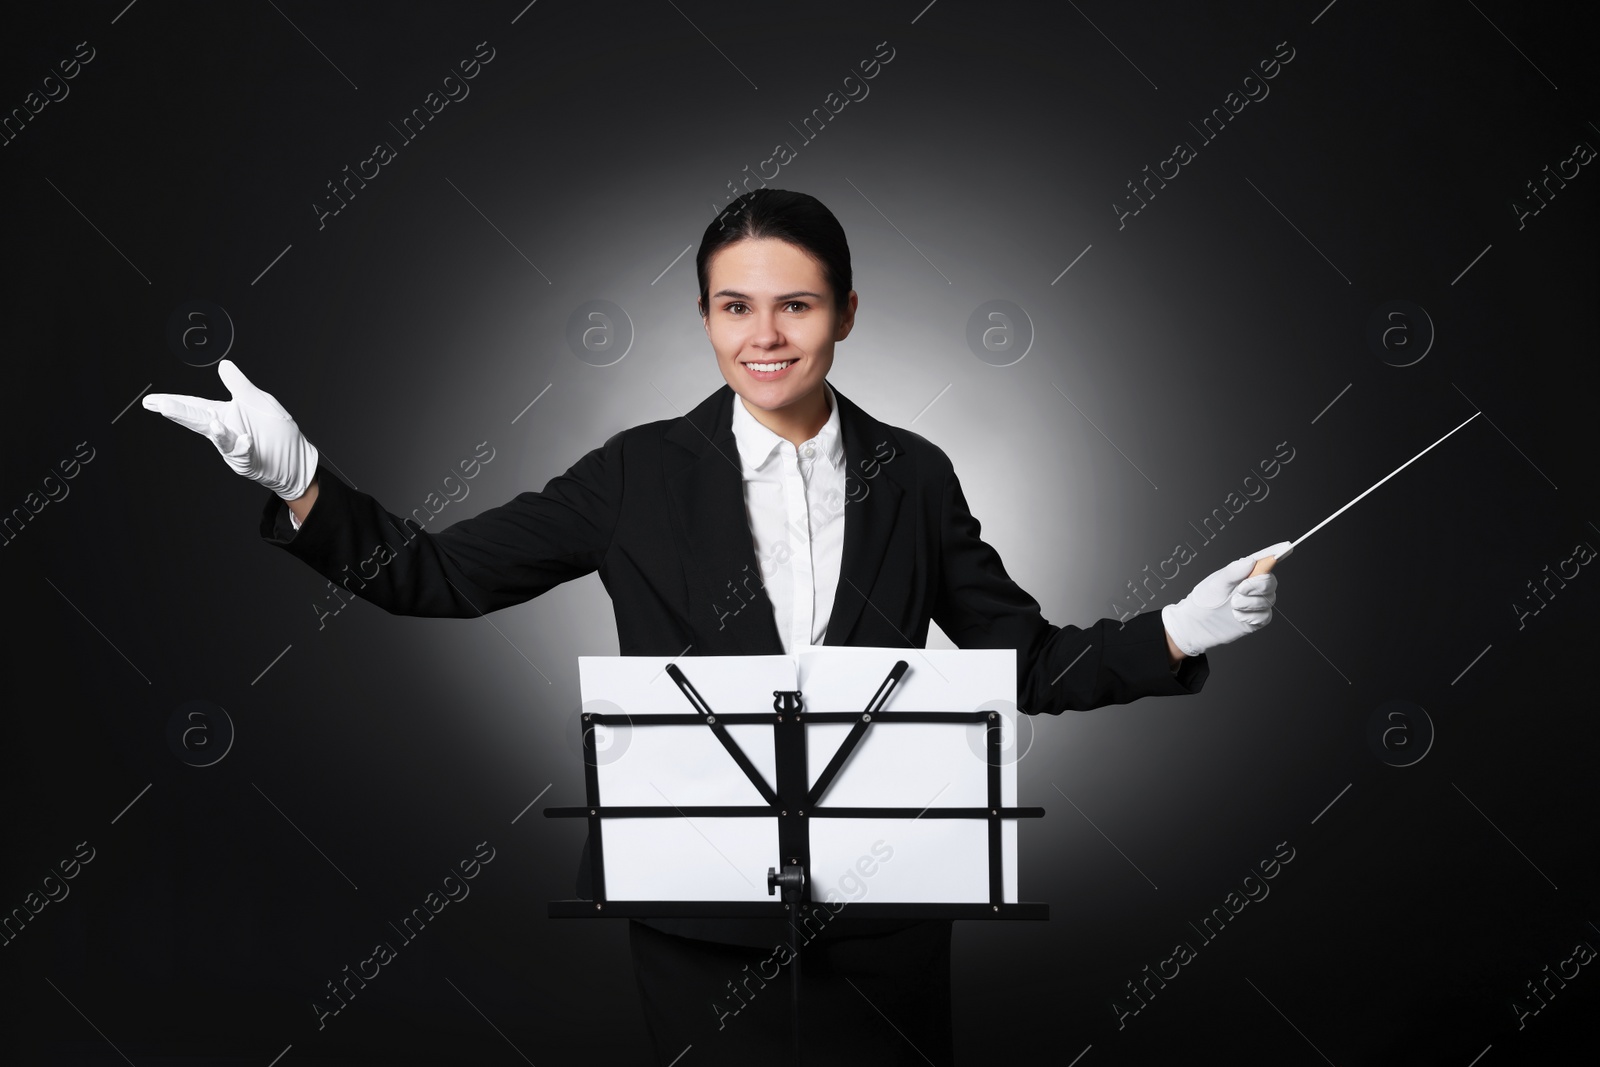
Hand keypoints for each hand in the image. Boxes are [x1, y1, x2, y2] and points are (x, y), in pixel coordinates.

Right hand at [143, 359, 318, 500]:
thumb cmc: (276, 431)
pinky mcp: (248, 460)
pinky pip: (242, 451)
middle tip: (158, 404)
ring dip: (212, 430)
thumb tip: (224, 365)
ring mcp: (234, 447)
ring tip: (209, 421)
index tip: (150, 400)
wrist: (296, 459)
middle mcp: (224, 431)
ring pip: (219, 438)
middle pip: (198, 420)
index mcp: (223, 414)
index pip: (194, 405)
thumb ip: (240, 385)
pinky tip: (245, 439)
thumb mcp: (258, 401)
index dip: (172, 401)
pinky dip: (241, 445)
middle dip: (179, 412)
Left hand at [1160, 541, 1291, 656]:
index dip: (1277, 552)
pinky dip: (1252, 616)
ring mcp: (1256, 602)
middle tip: (1241, 589)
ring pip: (1269, 600)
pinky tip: (1238, 616)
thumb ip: (1233, 571)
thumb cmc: (1204, 600)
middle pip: (1270, 581)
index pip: (1264, 559)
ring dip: (1251, 603)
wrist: (1197, 625)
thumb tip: (1251, 561)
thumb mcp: (1216, 583)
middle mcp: (1253, 585)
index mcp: (1244, 572)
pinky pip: (1265, 616)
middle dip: (1258, 585)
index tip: (1287, 547)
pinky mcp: (1256, 618)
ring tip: (1233, 605)